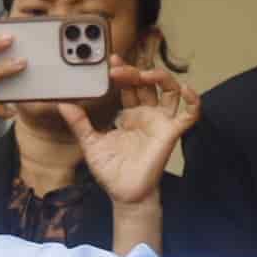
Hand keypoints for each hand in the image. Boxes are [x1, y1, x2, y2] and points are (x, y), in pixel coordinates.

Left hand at [59, 64, 199, 207]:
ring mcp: (160, 121)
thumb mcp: (90, 143)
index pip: (128, 85)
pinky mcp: (171, 132)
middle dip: (133, 71)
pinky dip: (193, 101)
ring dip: (160, 77)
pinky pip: (189, 114)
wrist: (124, 194)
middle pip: (146, 83)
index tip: (110, 61)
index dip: (123, 71)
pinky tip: (186, 90)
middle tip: (117, 69)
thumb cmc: (111, 170)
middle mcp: (146, 114)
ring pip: (169, 90)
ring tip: (145, 74)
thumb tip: (62, 103)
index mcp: (128, 114)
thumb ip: (79, 123)